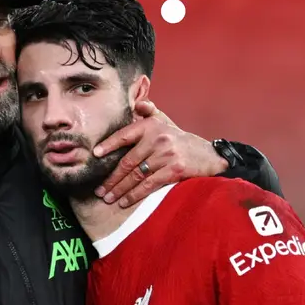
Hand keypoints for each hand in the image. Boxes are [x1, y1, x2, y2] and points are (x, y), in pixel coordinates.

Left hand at [92, 101, 227, 207]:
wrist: (209, 155)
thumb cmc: (179, 140)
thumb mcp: (165, 122)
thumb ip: (149, 112)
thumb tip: (137, 103)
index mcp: (152, 126)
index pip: (125, 135)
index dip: (109, 145)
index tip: (95, 154)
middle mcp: (158, 139)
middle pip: (128, 162)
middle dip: (111, 178)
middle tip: (99, 190)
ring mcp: (166, 155)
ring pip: (136, 175)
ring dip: (119, 189)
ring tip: (107, 198)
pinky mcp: (174, 170)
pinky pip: (148, 185)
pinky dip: (134, 195)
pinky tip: (124, 201)